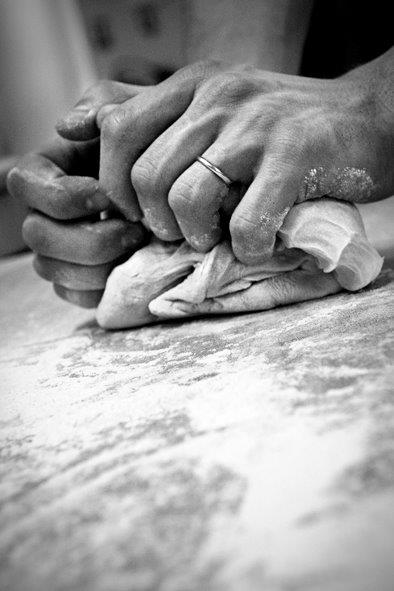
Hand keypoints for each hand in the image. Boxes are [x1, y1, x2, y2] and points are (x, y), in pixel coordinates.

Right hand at [7, 80, 148, 307]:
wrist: (183, 182)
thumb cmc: (158, 142)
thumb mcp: (138, 111)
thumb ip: (104, 105)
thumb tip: (65, 125)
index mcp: (48, 171)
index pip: (25, 185)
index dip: (63, 196)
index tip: (107, 196)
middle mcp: (45, 212)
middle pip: (37, 236)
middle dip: (88, 239)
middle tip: (134, 231)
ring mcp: (59, 248)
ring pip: (51, 269)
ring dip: (98, 266)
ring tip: (138, 248)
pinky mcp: (77, 278)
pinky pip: (73, 295)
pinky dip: (101, 289)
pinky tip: (130, 270)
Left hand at [92, 50, 393, 263]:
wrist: (363, 120)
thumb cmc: (281, 131)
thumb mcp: (215, 110)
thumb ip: (153, 118)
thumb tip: (75, 127)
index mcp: (194, 85)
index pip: (117, 131)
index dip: (117, 183)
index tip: (141, 208)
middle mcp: (219, 97)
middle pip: (147, 175)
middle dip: (156, 221)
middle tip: (182, 231)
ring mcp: (257, 124)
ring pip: (187, 198)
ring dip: (197, 235)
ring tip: (217, 237)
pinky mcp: (295, 155)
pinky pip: (245, 221)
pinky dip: (246, 246)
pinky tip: (258, 242)